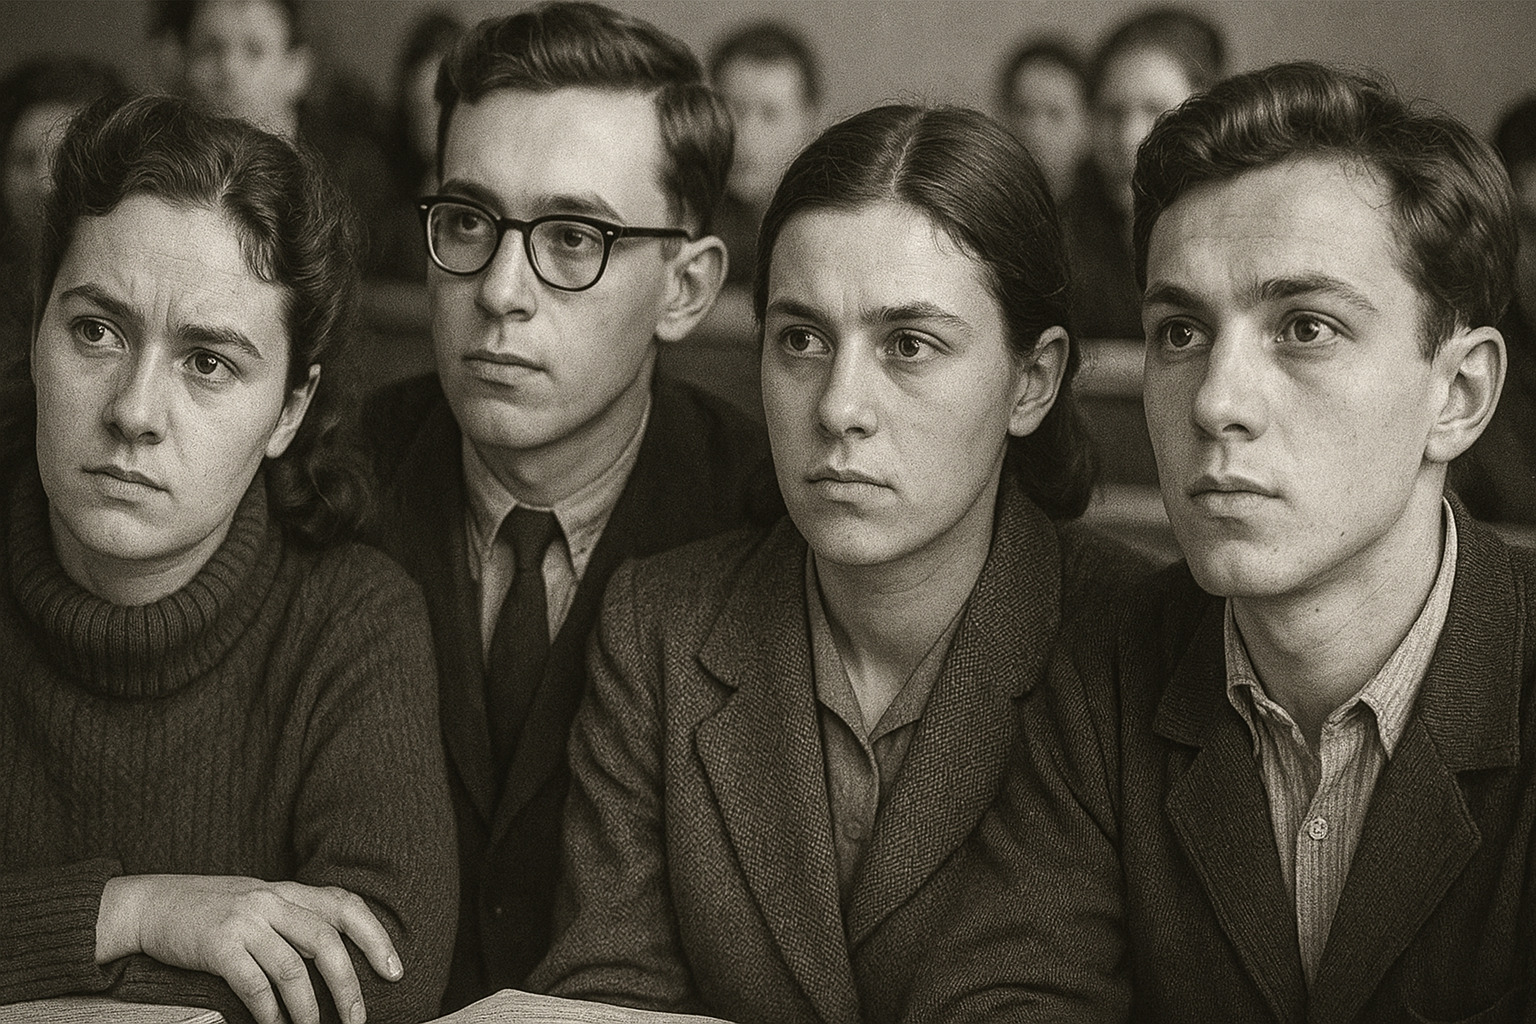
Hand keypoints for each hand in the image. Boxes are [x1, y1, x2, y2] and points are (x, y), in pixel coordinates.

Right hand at [96, 874, 402, 1023]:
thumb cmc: (211, 910)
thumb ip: (294, 919)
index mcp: (287, 890)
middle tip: (357, 1019)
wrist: (151, 905)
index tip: (394, 972)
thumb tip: (335, 955)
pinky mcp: (218, 945)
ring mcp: (245, 921)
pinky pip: (256, 984)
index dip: (376, 938)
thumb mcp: (259, 903)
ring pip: (293, 969)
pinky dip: (270, 1011)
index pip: (345, 906)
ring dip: (309, 1008)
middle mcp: (271, 901)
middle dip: (348, 986)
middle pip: (326, 942)